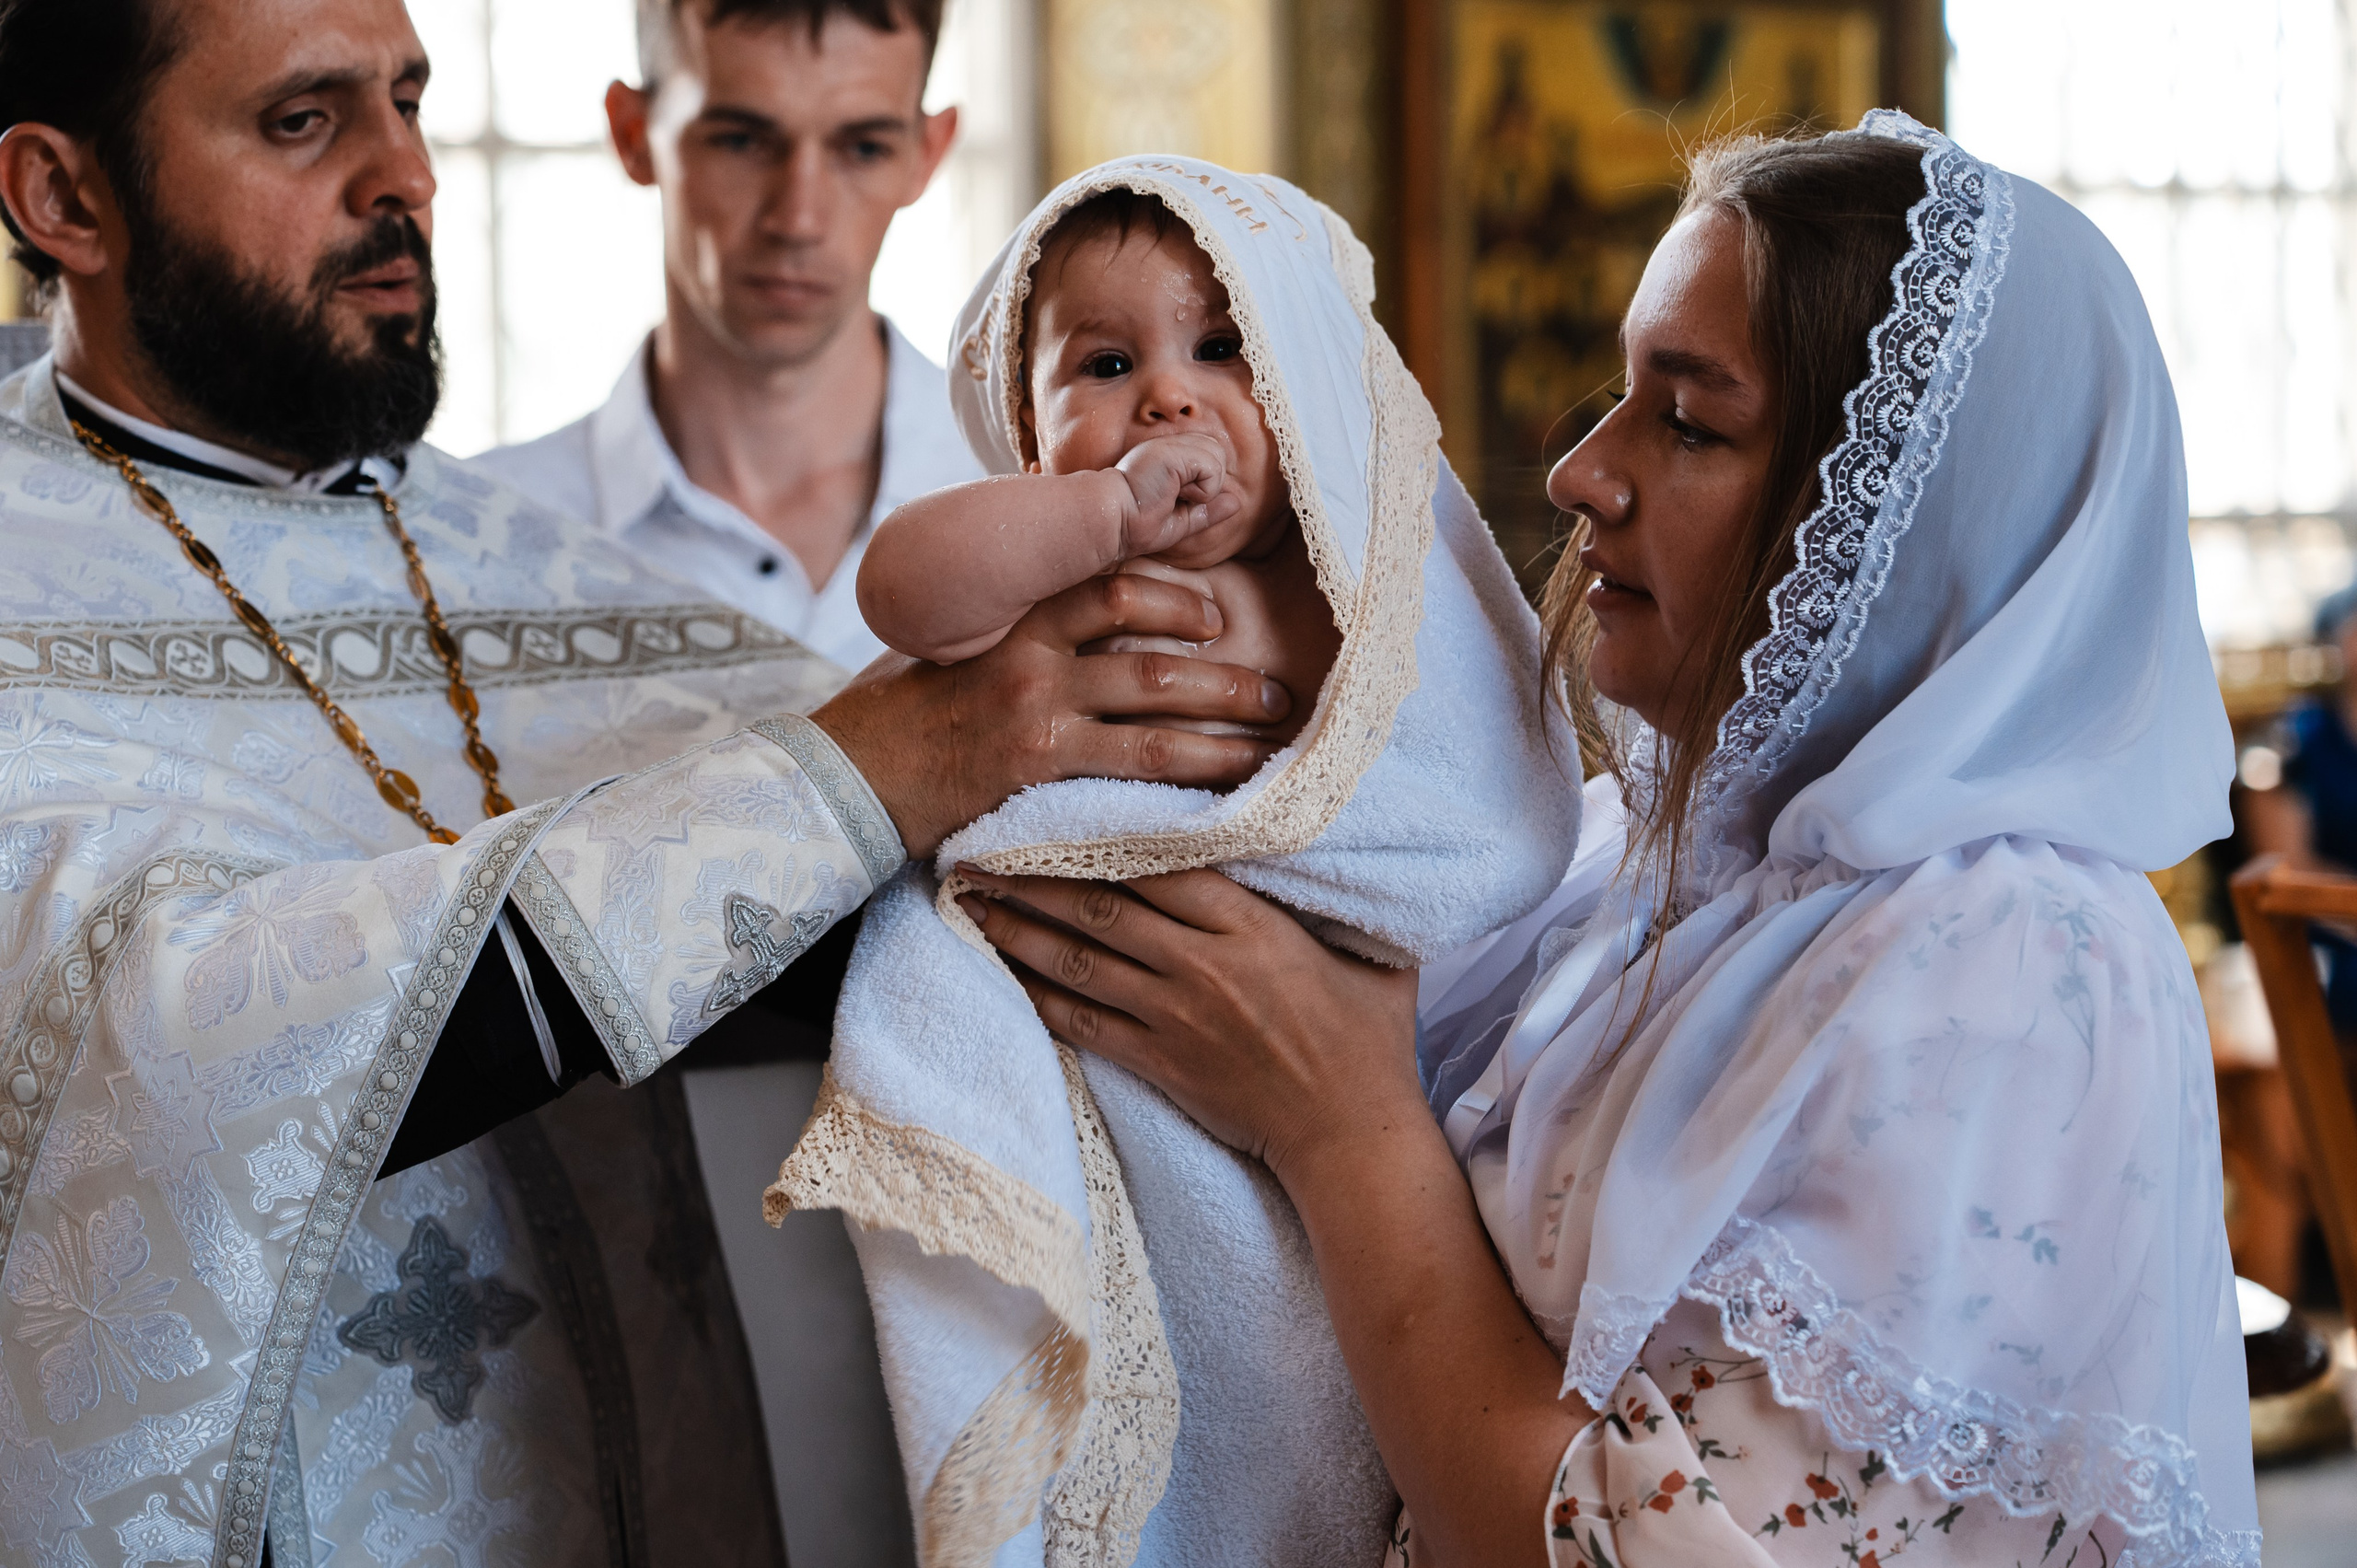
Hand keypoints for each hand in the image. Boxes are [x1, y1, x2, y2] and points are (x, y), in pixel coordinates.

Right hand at [811, 575, 1292, 857]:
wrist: (845, 772)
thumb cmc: (897, 710)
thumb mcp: (948, 641)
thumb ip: (1005, 620)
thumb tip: (1065, 602)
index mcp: (1015, 617)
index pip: (1111, 584)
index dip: (1175, 595)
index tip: (1213, 617)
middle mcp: (1035, 656)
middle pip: (1156, 653)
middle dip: (1227, 675)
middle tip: (1276, 693)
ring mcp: (1039, 713)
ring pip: (1160, 716)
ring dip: (1227, 728)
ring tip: (1271, 742)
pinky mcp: (1039, 770)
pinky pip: (1134, 776)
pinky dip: (1188, 785)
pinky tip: (1223, 797)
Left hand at [955, 867, 1421, 1185]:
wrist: (1350, 1134)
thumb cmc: (1370, 1041)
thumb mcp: (1374, 954)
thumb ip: (1343, 899)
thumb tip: (1341, 845)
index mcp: (1253, 927)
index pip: (1162, 864)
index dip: (1100, 833)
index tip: (1055, 807)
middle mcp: (1204, 966)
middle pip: (1102, 905)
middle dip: (1033, 874)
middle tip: (978, 846)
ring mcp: (1175, 1017)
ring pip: (1079, 960)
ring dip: (1018, 928)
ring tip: (970, 899)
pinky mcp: (1159, 1063)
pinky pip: (1082, 1023)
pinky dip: (1037, 993)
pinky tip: (1002, 969)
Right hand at [1114, 433, 1242, 557]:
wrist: (1110, 520)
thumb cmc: (1133, 525)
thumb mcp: (1179, 521)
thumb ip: (1207, 510)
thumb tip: (1237, 501)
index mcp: (1169, 457)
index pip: (1209, 458)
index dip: (1203, 484)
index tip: (1174, 501)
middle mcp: (1171, 444)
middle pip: (1218, 453)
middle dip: (1207, 483)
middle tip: (1175, 498)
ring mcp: (1171, 445)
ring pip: (1218, 458)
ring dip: (1204, 487)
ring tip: (1173, 496)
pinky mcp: (1174, 452)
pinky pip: (1212, 468)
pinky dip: (1201, 489)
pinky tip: (1174, 494)